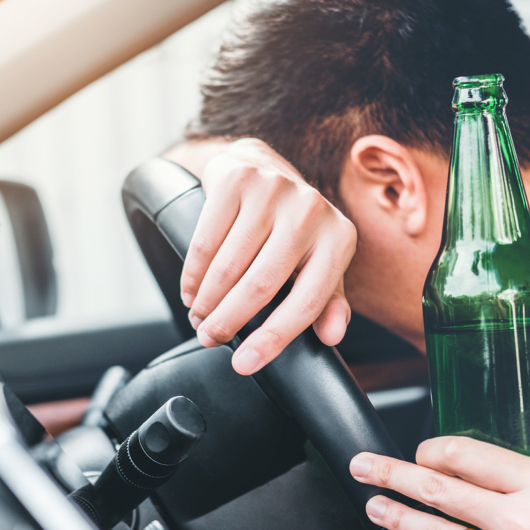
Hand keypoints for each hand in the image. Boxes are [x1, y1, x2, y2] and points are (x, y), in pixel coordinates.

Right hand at [180, 138, 356, 374]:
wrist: (262, 165)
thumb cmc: (293, 228)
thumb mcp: (319, 262)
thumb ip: (328, 301)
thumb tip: (332, 336)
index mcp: (339, 238)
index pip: (307, 302)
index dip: (273, 340)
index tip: (244, 363)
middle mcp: (310, 211)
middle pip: (261, 285)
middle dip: (227, 321)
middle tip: (209, 340)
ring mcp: (273, 191)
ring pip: (229, 266)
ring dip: (206, 301)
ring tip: (199, 318)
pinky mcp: (238, 180)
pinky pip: (206, 241)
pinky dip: (193, 274)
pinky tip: (190, 291)